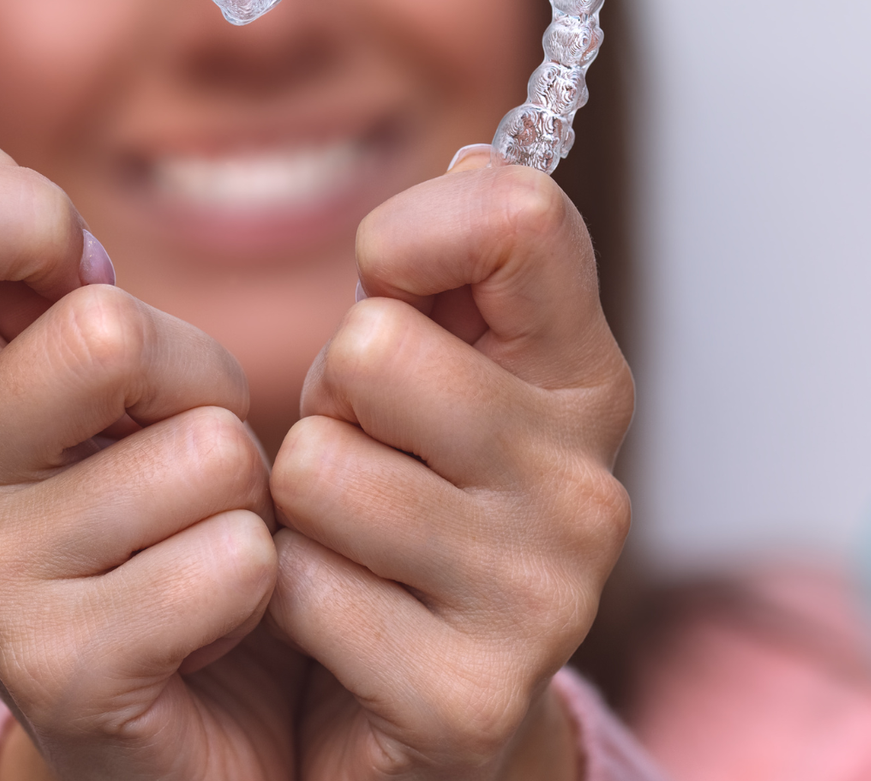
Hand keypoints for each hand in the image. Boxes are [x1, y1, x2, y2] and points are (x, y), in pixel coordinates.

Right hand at [0, 152, 304, 780]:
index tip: (77, 278)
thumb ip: (47, 274)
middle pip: (106, 331)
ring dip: (243, 495)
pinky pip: (233, 563)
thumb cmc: (159, 521)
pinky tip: (214, 623)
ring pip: (202, 455)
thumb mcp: (105, 379)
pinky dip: (262, 583)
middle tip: (181, 450)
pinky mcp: (58, 677)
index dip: (23, 219)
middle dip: (198, 381)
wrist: (192, 726)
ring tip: (196, 541)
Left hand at [268, 155, 634, 780]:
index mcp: (583, 381)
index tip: (386, 280)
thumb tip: (479, 155)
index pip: (520, 220)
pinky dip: (283, 599)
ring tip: (345, 540)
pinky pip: (297, 585)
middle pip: (375, 350)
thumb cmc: (407, 510)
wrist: (412, 715)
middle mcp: (587, 484)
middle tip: (361, 457)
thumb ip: (455, 270)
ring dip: (296, 508)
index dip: (414, 231)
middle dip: (329, 402)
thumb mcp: (430, 374)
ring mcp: (540, 597)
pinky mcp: (467, 695)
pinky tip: (337, 623)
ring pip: (318, 470)